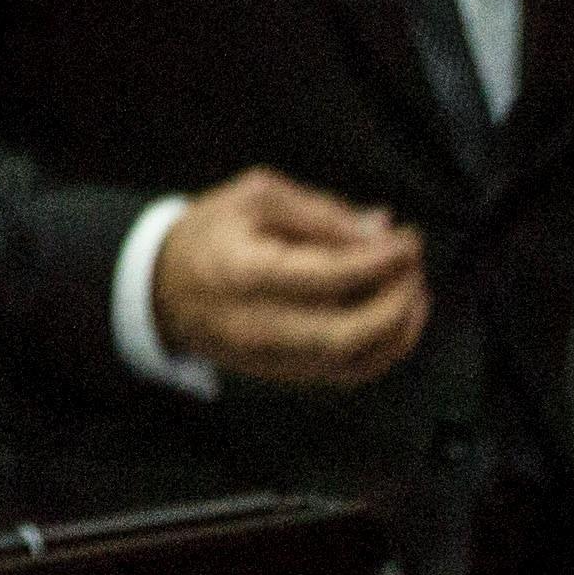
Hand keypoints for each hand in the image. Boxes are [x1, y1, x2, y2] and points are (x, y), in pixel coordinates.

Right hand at [152, 167, 429, 388]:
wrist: (162, 288)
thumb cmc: (210, 236)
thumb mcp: (255, 199)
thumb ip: (321, 212)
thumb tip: (380, 228)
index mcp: (248, 274)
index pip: (331, 276)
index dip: (381, 260)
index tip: (407, 240)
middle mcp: (262, 327)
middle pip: (351, 333)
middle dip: (398, 300)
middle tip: (412, 266)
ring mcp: (276, 360)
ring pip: (359, 362)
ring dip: (401, 328)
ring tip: (412, 288)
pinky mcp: (289, 375)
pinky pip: (351, 373)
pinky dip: (386, 348)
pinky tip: (396, 315)